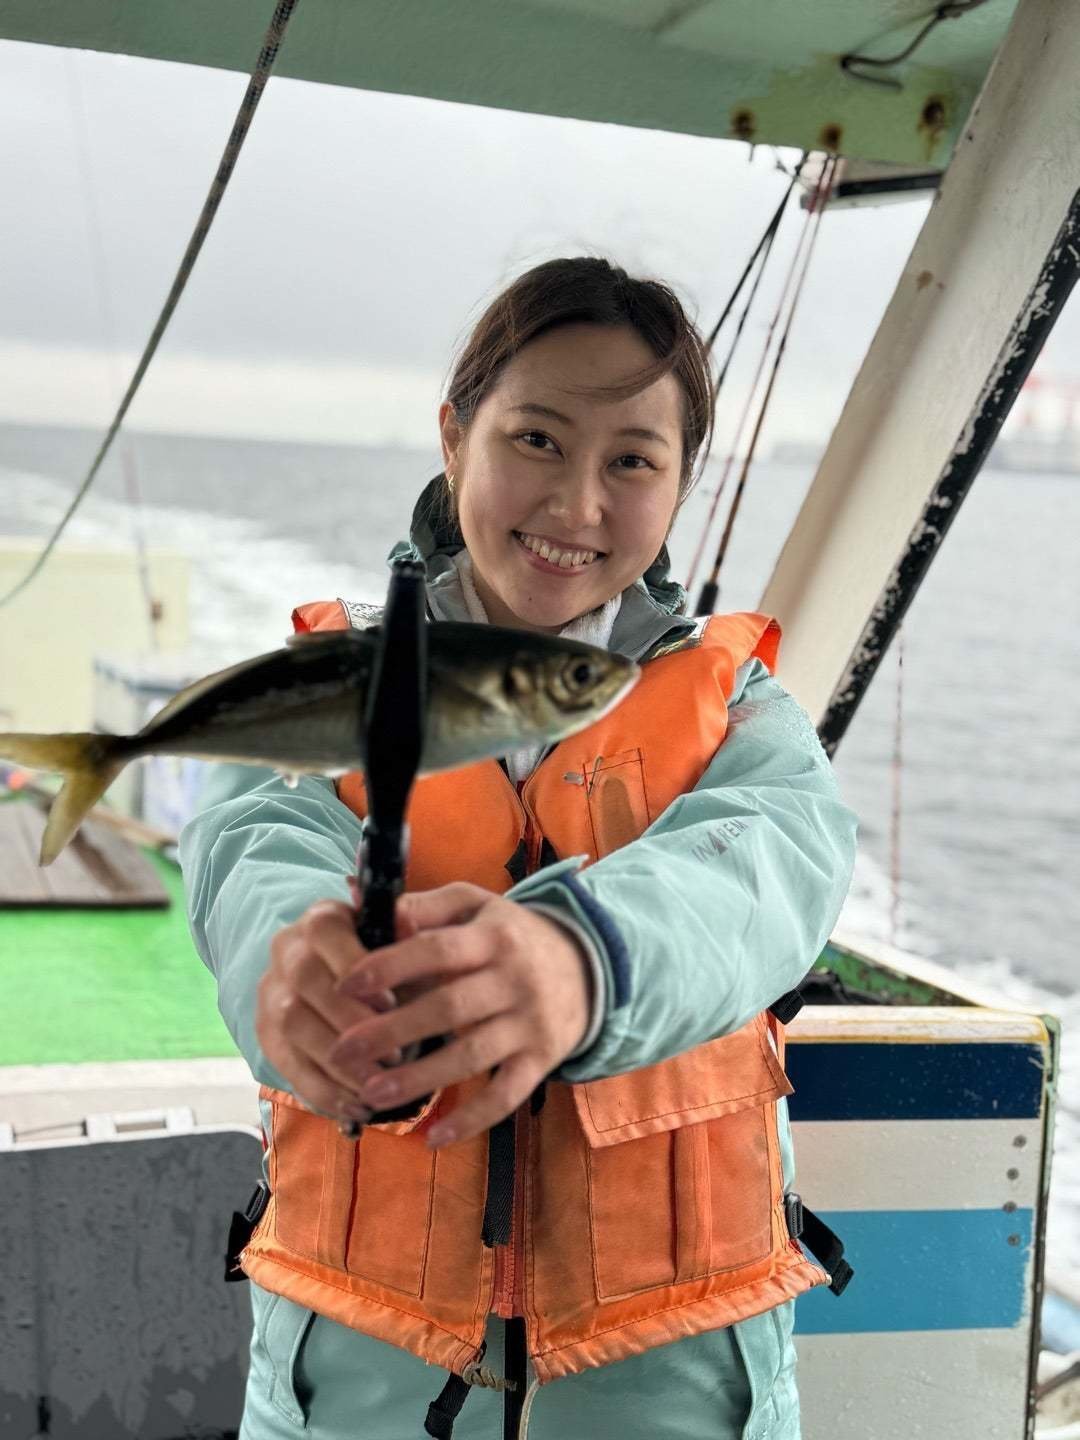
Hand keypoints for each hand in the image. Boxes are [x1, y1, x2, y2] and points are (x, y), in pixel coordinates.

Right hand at [256, 898, 417, 1123]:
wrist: (341, 982)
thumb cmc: (385, 965)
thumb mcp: (399, 948)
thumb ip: (405, 941)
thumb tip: (411, 922)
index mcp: (320, 919)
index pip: (325, 932)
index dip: (356, 967)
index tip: (392, 1003)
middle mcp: (286, 950)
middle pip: (307, 982)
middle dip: (351, 1023)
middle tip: (395, 1056)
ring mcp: (271, 993)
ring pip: (294, 1025)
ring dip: (338, 1062)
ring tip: (378, 1088)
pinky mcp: (266, 1034)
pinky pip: (287, 1065)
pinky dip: (323, 1091)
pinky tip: (357, 1108)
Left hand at [329, 882, 593, 1147]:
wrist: (584, 965)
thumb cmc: (507, 934)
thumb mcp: (473, 906)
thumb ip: (420, 907)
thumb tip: (358, 900)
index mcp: (492, 936)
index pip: (437, 950)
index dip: (391, 966)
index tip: (344, 984)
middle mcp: (514, 979)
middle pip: (449, 1007)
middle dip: (391, 1031)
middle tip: (341, 1050)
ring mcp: (529, 1023)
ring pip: (472, 1056)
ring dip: (420, 1078)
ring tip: (371, 1092)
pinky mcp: (541, 1060)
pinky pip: (506, 1095)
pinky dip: (472, 1120)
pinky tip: (432, 1138)